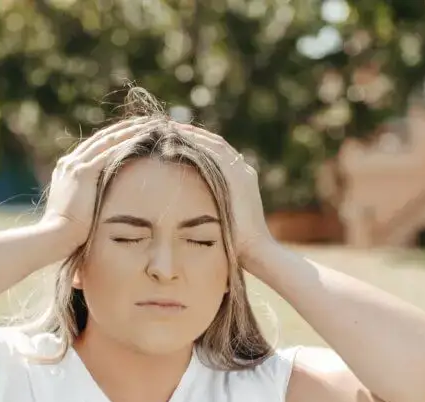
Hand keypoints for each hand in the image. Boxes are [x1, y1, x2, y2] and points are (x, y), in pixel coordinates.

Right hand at [41, 117, 153, 247]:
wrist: (55, 236)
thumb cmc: (67, 232)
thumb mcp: (76, 210)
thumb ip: (86, 199)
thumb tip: (100, 204)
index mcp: (67, 169)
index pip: (94, 147)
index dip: (113, 138)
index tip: (131, 132)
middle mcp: (70, 162)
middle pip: (101, 138)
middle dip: (123, 128)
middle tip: (144, 121)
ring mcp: (76, 165)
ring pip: (107, 140)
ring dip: (128, 131)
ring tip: (148, 124)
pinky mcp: (84, 172)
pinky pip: (109, 152)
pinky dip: (126, 143)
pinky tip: (142, 138)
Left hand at [177, 124, 274, 261]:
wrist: (255, 251)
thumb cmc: (236, 243)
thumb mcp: (221, 220)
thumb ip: (211, 207)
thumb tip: (192, 209)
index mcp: (241, 179)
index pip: (218, 153)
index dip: (198, 142)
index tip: (176, 137)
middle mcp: (243, 171)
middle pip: (216, 144)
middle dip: (193, 134)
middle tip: (169, 127)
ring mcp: (242, 173)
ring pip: (215, 144)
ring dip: (192, 135)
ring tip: (170, 129)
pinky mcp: (238, 178)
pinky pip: (216, 154)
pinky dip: (198, 144)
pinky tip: (179, 140)